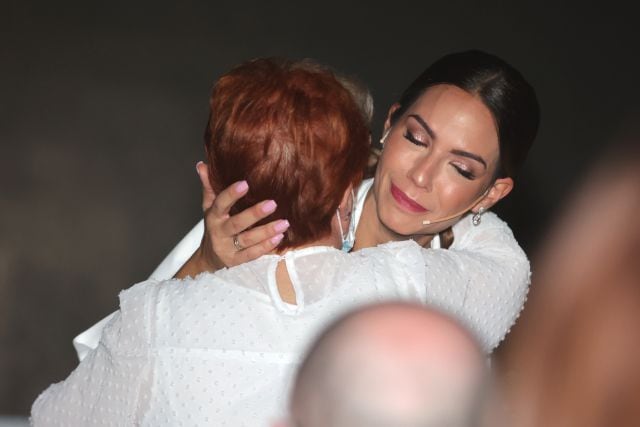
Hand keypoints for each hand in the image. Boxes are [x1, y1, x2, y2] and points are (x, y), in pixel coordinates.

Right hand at [174, 162, 288, 278]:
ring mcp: (227, 248)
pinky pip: (251, 254)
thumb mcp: (209, 207)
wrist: (208, 258)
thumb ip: (209, 187)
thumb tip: (202, 165)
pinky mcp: (236, 261)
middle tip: (272, 204)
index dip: (231, 194)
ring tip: (284, 223)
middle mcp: (219, 232)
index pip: (220, 204)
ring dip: (266, 232)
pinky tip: (279, 238)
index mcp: (213, 216)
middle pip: (237, 223)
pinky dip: (265, 247)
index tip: (245, 183)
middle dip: (254, 214)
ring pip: (247, 240)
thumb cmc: (214, 226)